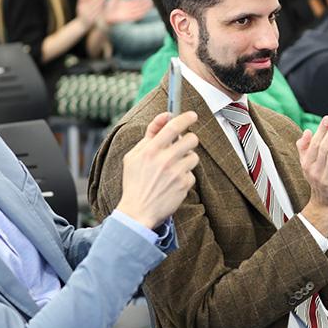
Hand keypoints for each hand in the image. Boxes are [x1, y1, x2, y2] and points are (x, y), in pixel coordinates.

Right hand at [76, 0, 106, 28]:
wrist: (82, 24)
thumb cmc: (81, 13)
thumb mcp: (79, 5)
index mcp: (81, 7)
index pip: (90, 0)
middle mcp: (85, 12)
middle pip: (94, 3)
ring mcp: (89, 16)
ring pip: (96, 8)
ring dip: (101, 3)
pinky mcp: (93, 20)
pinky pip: (98, 13)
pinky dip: (101, 9)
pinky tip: (104, 5)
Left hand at [103, 0, 153, 25]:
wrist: (104, 16)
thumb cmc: (109, 7)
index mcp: (127, 4)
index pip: (136, 2)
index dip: (142, 0)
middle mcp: (128, 9)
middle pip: (138, 6)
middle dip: (145, 4)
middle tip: (152, 1)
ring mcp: (127, 14)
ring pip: (138, 11)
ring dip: (144, 9)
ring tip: (150, 5)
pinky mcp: (124, 18)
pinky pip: (133, 16)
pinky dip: (138, 15)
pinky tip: (144, 13)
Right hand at [117, 111, 198, 229]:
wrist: (138, 211)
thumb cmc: (134, 182)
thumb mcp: (133, 156)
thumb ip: (150, 134)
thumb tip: (166, 116)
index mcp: (150, 150)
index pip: (173, 127)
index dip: (185, 118)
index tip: (192, 115)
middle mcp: (165, 160)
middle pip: (191, 139)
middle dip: (190, 139)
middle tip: (184, 144)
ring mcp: (176, 173)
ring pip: (194, 156)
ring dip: (187, 159)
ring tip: (175, 167)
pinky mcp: (184, 185)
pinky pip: (192, 174)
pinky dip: (185, 177)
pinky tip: (174, 183)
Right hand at [298, 113, 327, 235]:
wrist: (326, 206)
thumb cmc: (318, 181)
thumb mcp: (308, 165)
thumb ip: (304, 148)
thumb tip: (306, 131)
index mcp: (307, 165)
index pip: (313, 144)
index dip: (321, 130)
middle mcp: (314, 171)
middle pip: (322, 148)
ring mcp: (325, 179)